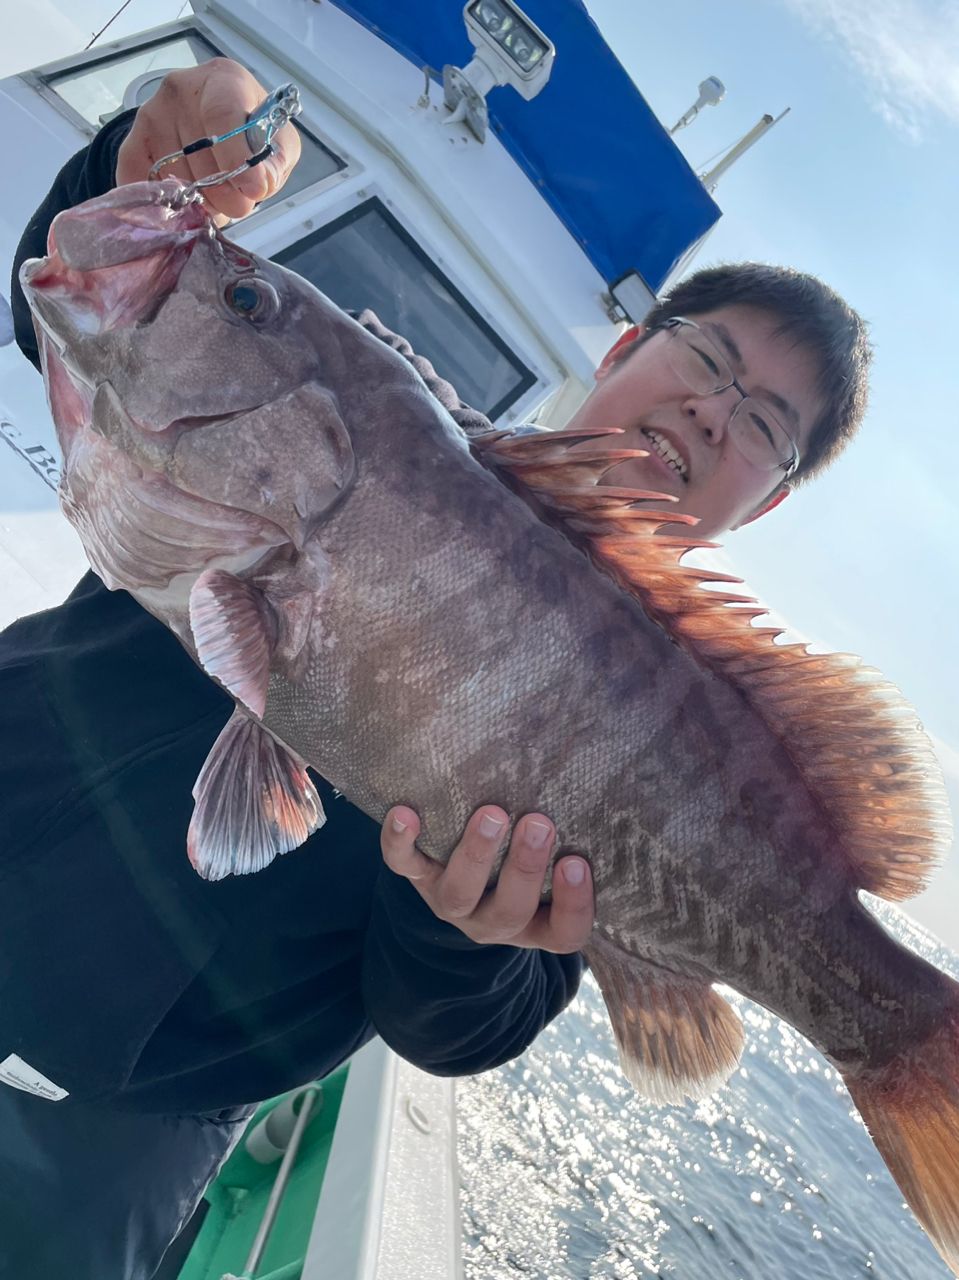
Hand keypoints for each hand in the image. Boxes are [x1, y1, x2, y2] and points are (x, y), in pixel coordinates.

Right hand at [116, 58, 300, 222]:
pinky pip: (138, 180)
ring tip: (214, 198)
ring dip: (198, 201)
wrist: (218, 129)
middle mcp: (181, 89)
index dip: (237, 157)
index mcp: (225, 80)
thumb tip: (260, 184)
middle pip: (198, 153)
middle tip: (238, 203)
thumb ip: (275, 163)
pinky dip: (161, 204)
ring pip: (173, 175)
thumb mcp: (279, 144)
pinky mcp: (132, 142)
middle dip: (223, 192)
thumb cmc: (253, 134)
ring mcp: (152, 114)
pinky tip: (182, 208)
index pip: (222, 113)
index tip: (252, 191)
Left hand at [381, 805, 593, 952]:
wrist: (462, 883)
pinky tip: (404, 813)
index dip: (574, 905)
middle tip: (538, 823)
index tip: (577, 863)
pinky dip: (399, 841)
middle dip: (524, 868)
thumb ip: (582, 834)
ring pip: (458, 895)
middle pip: (511, 911)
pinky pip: (404, 866)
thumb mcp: (558, 861)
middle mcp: (496, 921)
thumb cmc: (527, 861)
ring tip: (491, 813)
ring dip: (475, 854)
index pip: (565, 932)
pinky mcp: (418, 878)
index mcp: (539, 923)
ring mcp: (454, 903)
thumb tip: (627, 760)